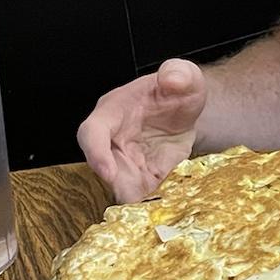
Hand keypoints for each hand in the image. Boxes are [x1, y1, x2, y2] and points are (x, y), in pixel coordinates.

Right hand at [76, 59, 207, 201]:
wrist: (187, 110)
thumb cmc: (176, 90)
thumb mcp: (184, 76)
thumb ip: (179, 73)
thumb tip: (173, 79)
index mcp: (114, 111)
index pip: (93, 132)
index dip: (96, 153)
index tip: (108, 174)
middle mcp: (113, 139)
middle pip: (105, 167)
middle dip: (118, 184)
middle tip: (137, 198)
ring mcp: (127, 160)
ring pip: (123, 186)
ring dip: (136, 197)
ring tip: (153, 206)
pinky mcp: (144, 176)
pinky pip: (144, 193)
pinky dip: (153, 200)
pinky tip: (167, 204)